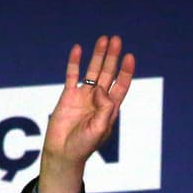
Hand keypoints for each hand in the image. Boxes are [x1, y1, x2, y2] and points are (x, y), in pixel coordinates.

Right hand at [37, 35, 135, 192]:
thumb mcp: (101, 129)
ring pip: (92, 71)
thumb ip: (105, 108)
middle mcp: (98, 100)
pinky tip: (78, 49)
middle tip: (116, 40)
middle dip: (112, 57)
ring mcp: (83, 97)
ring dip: (98, 56)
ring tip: (103, 39)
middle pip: (108, 73)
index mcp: (109, 109)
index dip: (125, 71)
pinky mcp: (68, 96)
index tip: (129, 57)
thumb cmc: (84, 146)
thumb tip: (101, 89)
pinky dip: (75, 62)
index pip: (121, 85)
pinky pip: (72, 75)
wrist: (63, 153)